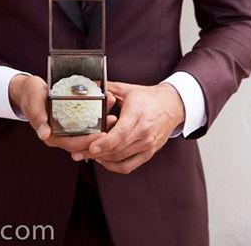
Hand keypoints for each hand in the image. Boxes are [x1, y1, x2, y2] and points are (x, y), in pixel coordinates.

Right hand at [9, 74, 116, 154]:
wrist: (29, 90)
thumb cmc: (30, 96)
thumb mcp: (33, 104)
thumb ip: (38, 118)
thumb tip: (44, 134)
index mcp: (51, 136)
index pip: (73, 144)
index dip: (88, 141)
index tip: (102, 135)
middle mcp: (61, 135)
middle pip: (84, 139)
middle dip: (99, 133)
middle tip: (113, 121)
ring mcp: (67, 128)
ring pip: (87, 130)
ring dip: (101, 123)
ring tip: (113, 113)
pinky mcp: (72, 119)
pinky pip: (87, 120)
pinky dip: (96, 114)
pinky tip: (106, 106)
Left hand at [70, 80, 184, 173]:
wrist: (171, 106)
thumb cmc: (147, 98)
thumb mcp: (127, 90)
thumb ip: (108, 88)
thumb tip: (90, 85)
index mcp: (137, 115)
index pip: (121, 134)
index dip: (105, 143)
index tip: (91, 147)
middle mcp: (144, 132)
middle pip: (118, 149)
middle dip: (96, 153)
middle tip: (78, 152)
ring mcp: (147, 145)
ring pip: (121, 159)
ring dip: (103, 159)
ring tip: (88, 155)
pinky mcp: (149, 153)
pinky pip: (129, 166)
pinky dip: (114, 166)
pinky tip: (104, 160)